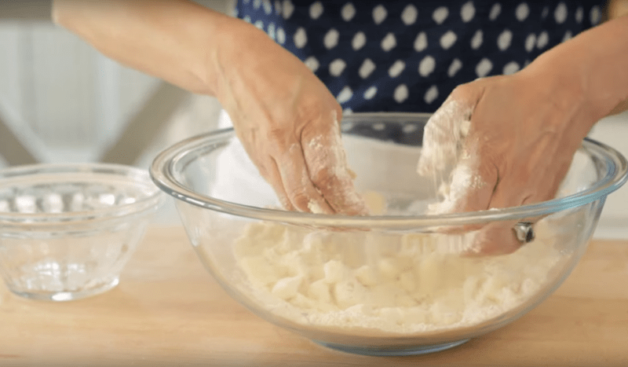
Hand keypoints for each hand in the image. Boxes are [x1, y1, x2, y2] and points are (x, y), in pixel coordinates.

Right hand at [213, 21, 366, 214]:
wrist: (235, 66)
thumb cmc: (284, 77)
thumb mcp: (323, 102)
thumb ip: (333, 142)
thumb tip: (345, 179)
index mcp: (308, 121)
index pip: (327, 174)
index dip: (346, 201)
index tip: (363, 217)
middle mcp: (283, 142)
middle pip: (305, 196)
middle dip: (331, 219)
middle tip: (353, 230)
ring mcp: (265, 155)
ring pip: (289, 200)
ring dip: (314, 218)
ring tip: (338, 226)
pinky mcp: (257, 162)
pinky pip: (279, 191)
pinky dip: (299, 206)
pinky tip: (315, 211)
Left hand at [418, 68, 593, 254]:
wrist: (566, 94)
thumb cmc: (513, 96)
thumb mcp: (466, 98)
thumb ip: (440, 132)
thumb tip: (427, 169)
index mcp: (489, 156)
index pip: (465, 209)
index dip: (446, 223)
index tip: (434, 217)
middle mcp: (515, 180)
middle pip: (485, 234)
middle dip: (460, 241)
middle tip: (447, 234)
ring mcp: (535, 192)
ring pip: (507, 238)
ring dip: (483, 242)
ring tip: (468, 231)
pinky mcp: (549, 197)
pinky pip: (524, 228)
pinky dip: (505, 231)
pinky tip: (491, 216)